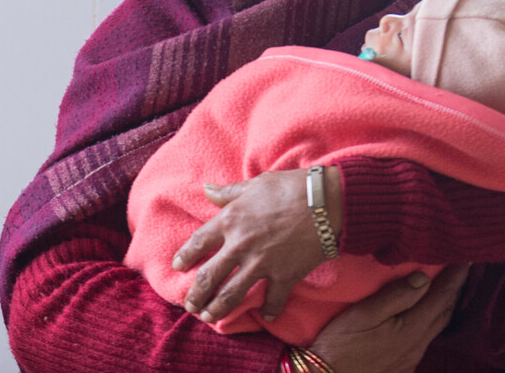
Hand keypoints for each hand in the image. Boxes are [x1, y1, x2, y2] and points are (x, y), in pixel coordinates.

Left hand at [173, 167, 341, 322]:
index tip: (178, 267)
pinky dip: (271, 310)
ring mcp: (262, 264)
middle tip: (189, 305)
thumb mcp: (254, 184)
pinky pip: (274, 299)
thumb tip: (207, 189)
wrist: (326, 202)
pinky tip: (267, 318)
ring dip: (217, 308)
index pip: (198, 243)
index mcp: (230, 221)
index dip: (185, 256)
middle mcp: (240, 246)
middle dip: (196, 294)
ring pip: (232, 294)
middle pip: (209, 276)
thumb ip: (228, 192)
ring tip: (208, 317)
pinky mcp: (285, 275)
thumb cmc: (290, 188)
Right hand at [309, 265, 468, 372]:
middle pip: (445, 313)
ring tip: (446, 290)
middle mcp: (418, 345)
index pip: (442, 297)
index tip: (465, 259)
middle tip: (460, 270)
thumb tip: (424, 278)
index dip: (455, 278)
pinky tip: (422, 319)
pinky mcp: (403, 367)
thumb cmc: (340, 345)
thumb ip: (395, 296)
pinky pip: (425, 341)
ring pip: (437, 328)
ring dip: (444, 307)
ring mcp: (412, 359)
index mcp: (411, 328)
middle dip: (454, 290)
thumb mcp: (363, 315)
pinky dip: (431, 323)